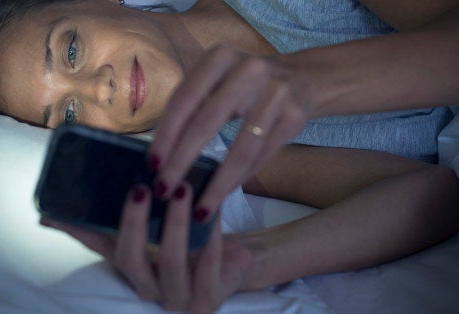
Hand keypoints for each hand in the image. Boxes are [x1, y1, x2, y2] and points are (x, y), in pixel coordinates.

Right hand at [41, 183, 254, 312]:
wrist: (234, 268)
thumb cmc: (193, 242)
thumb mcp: (163, 225)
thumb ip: (136, 208)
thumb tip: (96, 179)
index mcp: (133, 268)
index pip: (98, 247)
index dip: (77, 230)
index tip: (54, 209)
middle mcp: (148, 288)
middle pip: (129, 259)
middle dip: (134, 222)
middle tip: (141, 187)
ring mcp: (177, 298)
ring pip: (170, 263)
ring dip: (175, 224)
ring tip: (183, 189)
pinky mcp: (208, 298)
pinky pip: (208, 266)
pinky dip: (211, 236)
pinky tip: (214, 212)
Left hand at [149, 46, 309, 220]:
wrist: (306, 78)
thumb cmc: (248, 86)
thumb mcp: (220, 80)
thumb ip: (194, 106)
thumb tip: (161, 156)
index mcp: (220, 58)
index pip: (184, 99)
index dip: (166, 134)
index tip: (152, 165)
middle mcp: (248, 69)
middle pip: (206, 122)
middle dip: (181, 161)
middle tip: (165, 189)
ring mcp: (276, 92)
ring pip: (241, 147)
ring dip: (217, 183)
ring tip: (200, 208)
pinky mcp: (296, 116)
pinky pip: (263, 156)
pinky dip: (241, 179)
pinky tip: (224, 195)